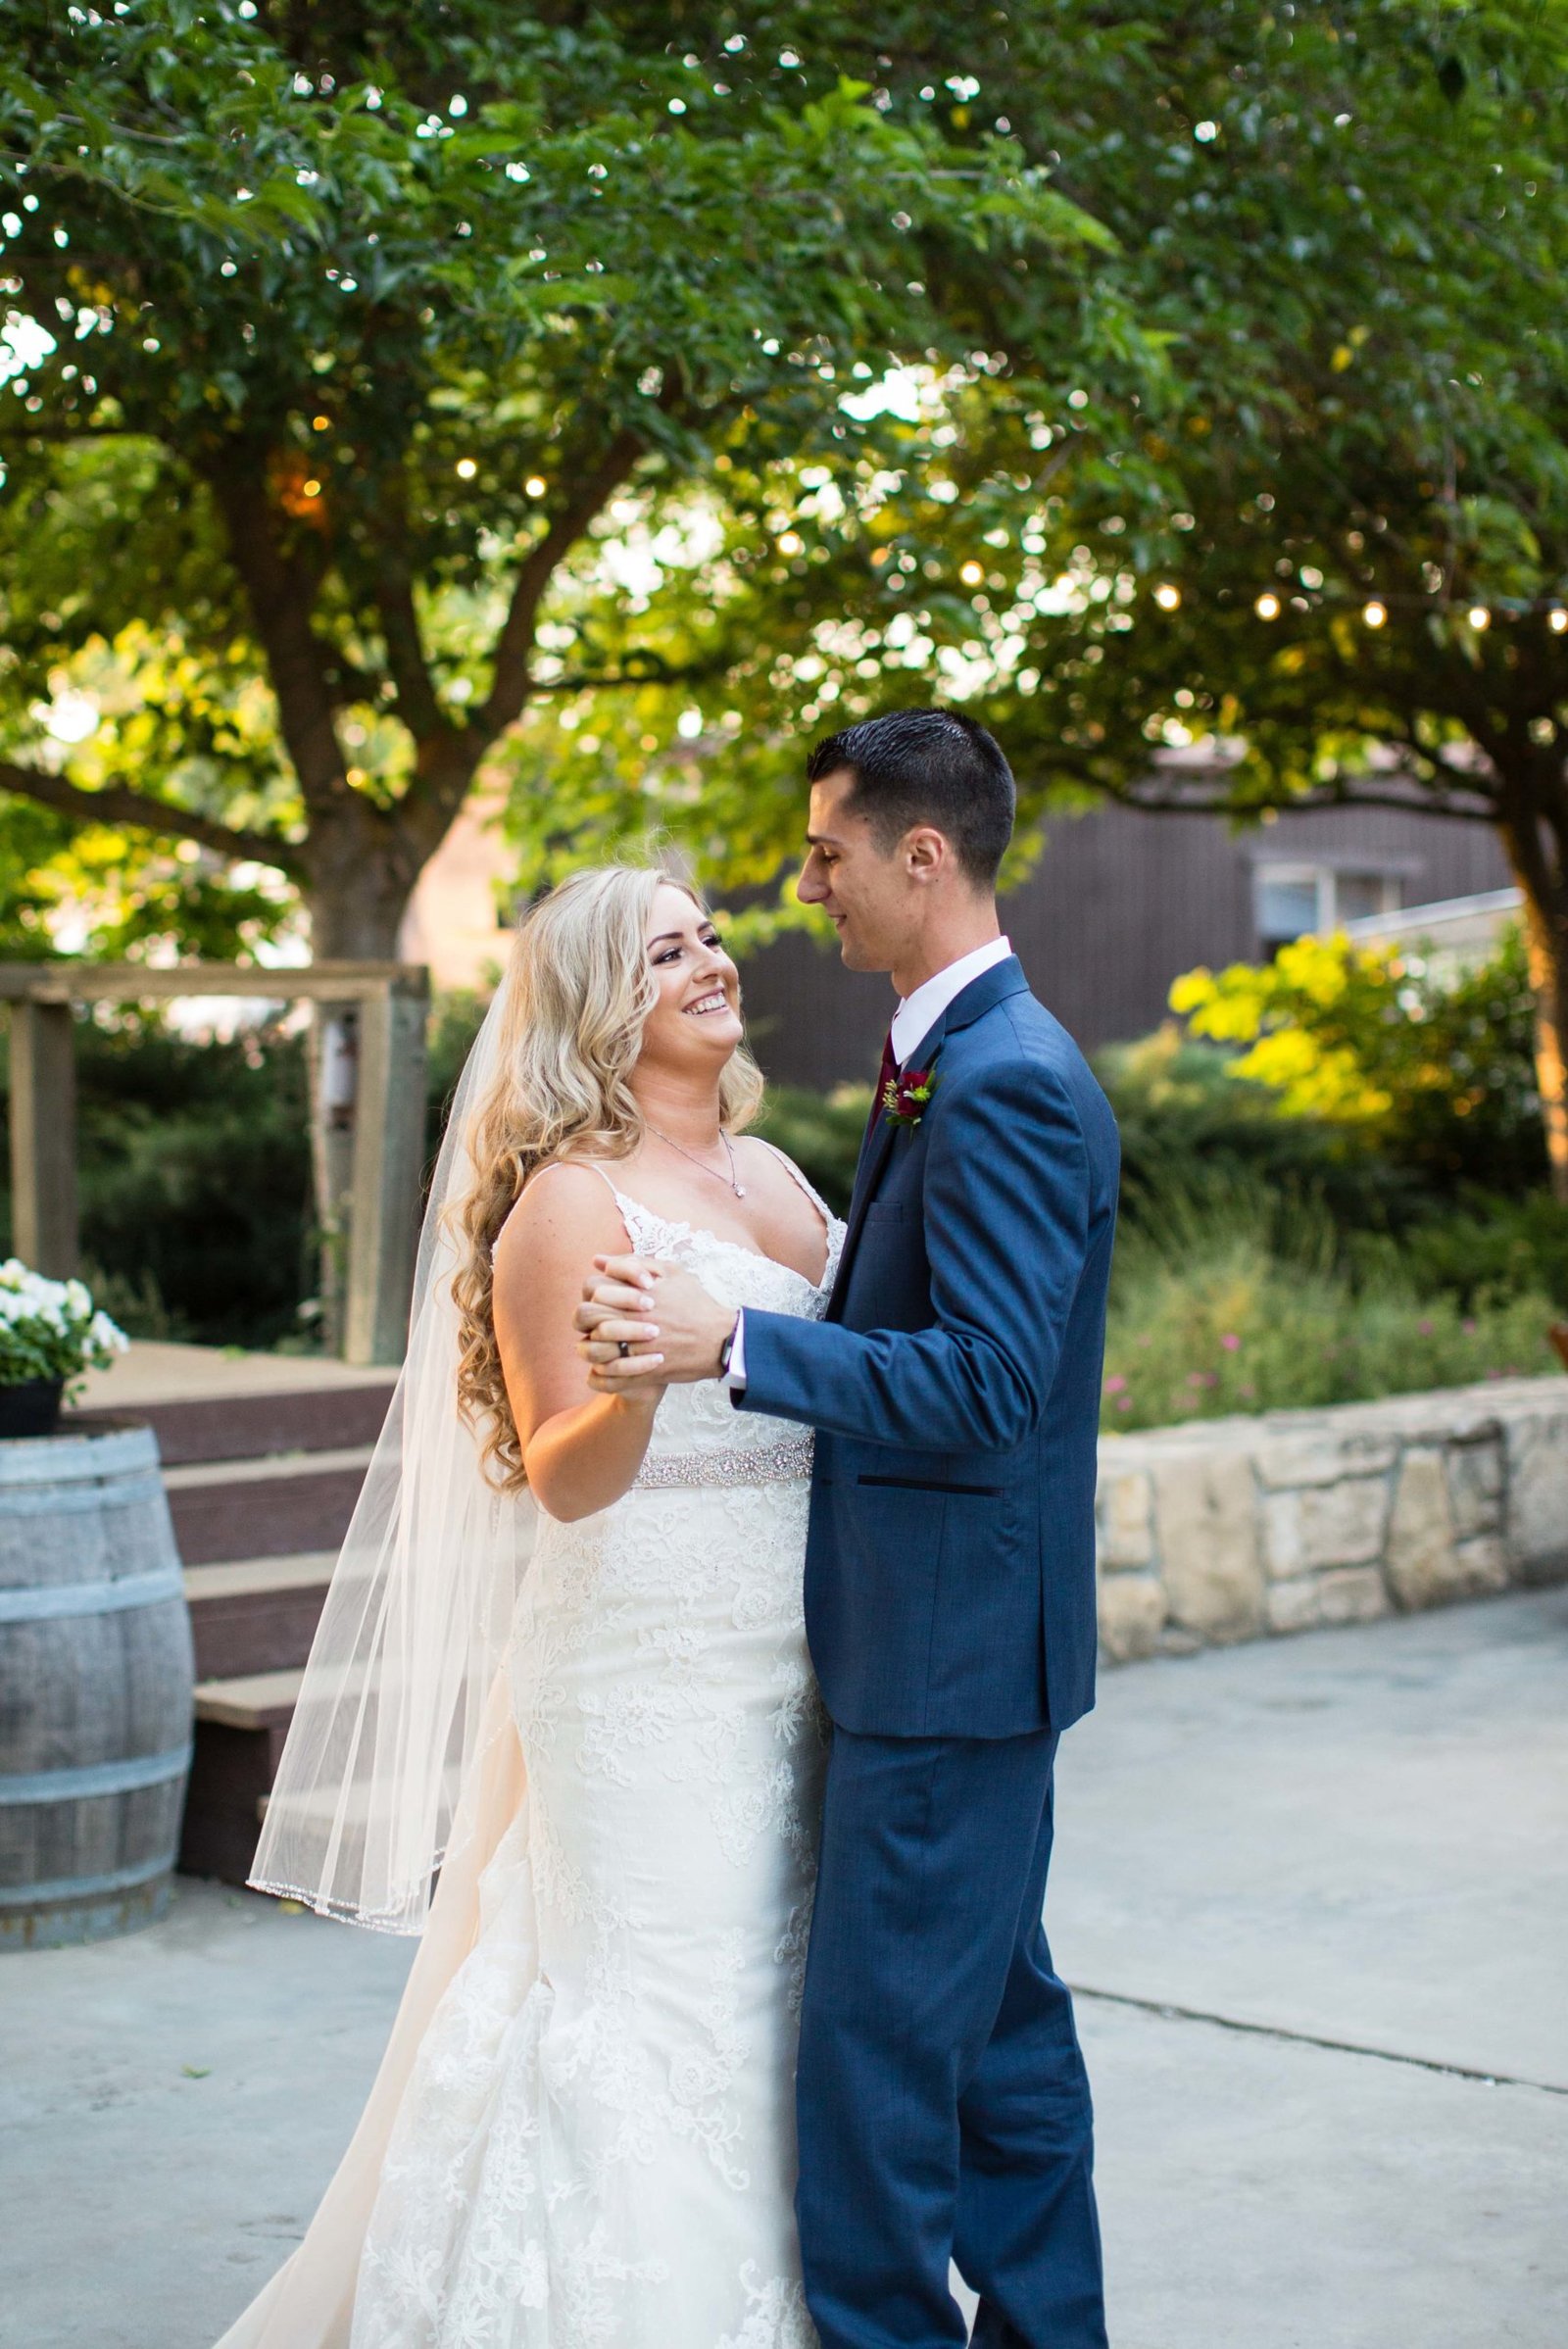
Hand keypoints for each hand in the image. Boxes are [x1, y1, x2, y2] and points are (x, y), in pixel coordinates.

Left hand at [576, 1255, 735, 1388]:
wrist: (721, 1340)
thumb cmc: (696, 1303)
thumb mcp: (672, 1272)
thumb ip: (633, 1263)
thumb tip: (599, 1260)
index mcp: (635, 1295)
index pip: (592, 1287)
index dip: (594, 1291)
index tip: (607, 1297)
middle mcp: (630, 1321)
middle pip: (584, 1315)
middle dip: (586, 1317)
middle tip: (599, 1321)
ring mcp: (634, 1349)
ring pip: (590, 1349)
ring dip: (591, 1345)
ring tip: (604, 1343)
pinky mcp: (641, 1374)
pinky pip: (604, 1378)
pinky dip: (599, 1374)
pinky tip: (608, 1366)